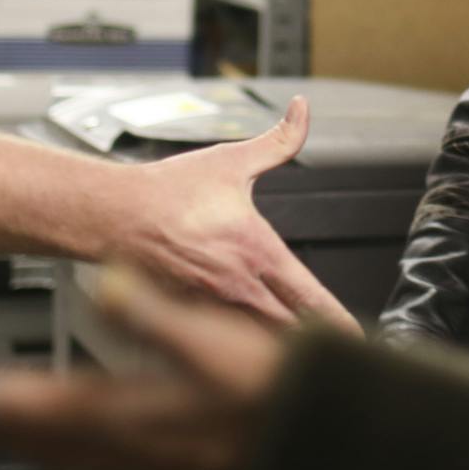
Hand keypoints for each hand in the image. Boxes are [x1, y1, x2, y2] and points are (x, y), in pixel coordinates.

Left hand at [0, 268, 286, 469]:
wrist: (322, 452)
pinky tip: (40, 431)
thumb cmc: (275, 399)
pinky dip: (35, 441)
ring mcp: (123, 469)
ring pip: (29, 449)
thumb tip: (105, 284)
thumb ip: (154, 314)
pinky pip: (68, 461)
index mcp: (108, 416)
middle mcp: (105, 451)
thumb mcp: (216, 343)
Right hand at [115, 96, 360, 331]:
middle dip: (313, 343)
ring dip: (277, 350)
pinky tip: (244, 353)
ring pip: (257, 347)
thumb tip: (302, 112)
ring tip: (294, 357)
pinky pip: (221, 346)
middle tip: (333, 350)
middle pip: (291, 334)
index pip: (312, 300)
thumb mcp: (231, 161)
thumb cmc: (166, 193)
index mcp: (258, 252)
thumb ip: (277, 142)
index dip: (340, 324)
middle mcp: (238, 287)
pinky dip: (237, 352)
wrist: (111, 215)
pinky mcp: (189, 321)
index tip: (357, 339)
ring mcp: (212, 308)